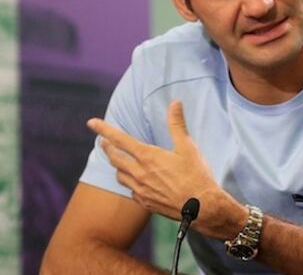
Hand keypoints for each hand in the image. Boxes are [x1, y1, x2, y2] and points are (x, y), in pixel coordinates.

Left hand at [87, 101, 245, 238]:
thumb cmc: (197, 175)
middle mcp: (140, 173)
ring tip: (120, 162)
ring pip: (120, 176)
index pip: (120, 139)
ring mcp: (141, 190)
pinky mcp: (146, 203)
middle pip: (115, 158)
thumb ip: (177, 124)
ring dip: (117, 166)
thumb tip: (174, 103)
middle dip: (107, 148)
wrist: (203, 207)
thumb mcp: (188, 147)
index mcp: (148, 157)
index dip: (104, 129)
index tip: (91, 122)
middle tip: (104, 142)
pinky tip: (137, 182)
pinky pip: (131, 191)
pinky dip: (130, 183)